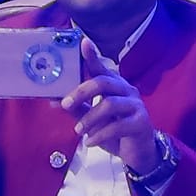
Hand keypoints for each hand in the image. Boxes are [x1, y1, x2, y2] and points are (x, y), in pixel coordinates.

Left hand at [60, 39, 159, 171]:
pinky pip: (117, 126)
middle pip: (103, 82)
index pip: (101, 68)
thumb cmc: (114, 131)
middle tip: (65, 104)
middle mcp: (127, 90)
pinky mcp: (141, 123)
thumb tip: (54, 101)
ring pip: (109, 104)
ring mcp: (136, 106)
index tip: (83, 43)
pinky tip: (90, 142)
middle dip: (81, 92)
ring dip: (89, 118)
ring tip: (78, 130)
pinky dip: (99, 135)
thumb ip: (76, 108)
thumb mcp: (92, 119)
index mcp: (114, 85)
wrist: (138, 153)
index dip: (93, 56)